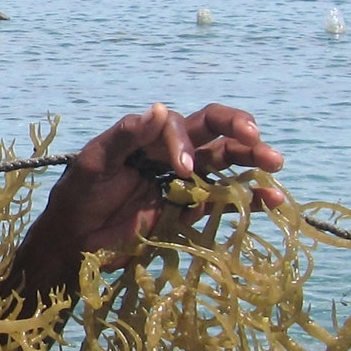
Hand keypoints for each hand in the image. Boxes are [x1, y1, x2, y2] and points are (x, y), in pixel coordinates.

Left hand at [43, 102, 284, 269]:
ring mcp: (184, 182)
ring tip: (275, 164)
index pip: (181, 125)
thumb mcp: (94, 163)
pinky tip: (274, 200)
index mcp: (149, 135)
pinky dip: (250, 199)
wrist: (75, 242)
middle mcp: (171, 153)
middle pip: (214, 133)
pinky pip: (225, 200)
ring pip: (225, 163)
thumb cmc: (78, 196)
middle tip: (258, 139)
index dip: (185, 141)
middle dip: (239, 132)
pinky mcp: (189, 211)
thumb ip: (125, 136)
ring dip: (251, 160)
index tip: (181, 169)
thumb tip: (160, 108)